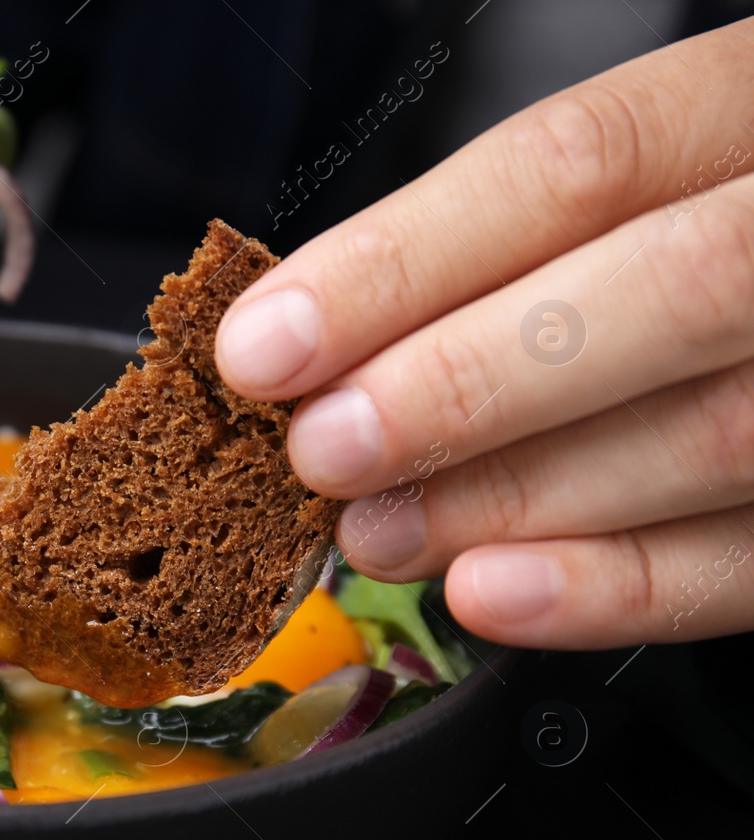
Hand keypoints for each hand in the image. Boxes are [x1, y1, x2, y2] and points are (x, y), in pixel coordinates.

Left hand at [215, 18, 753, 649]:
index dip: (404, 262)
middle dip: (462, 383)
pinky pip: (748, 559)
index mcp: (752, 112)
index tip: (271, 345)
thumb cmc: (689, 223)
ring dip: (510, 497)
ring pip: (714, 435)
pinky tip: (487, 591)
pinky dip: (612, 587)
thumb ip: (496, 246)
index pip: (580, 167)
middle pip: (667, 292)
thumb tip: (317, 346)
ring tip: (377, 530)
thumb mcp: (624, 183)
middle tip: (324, 449)